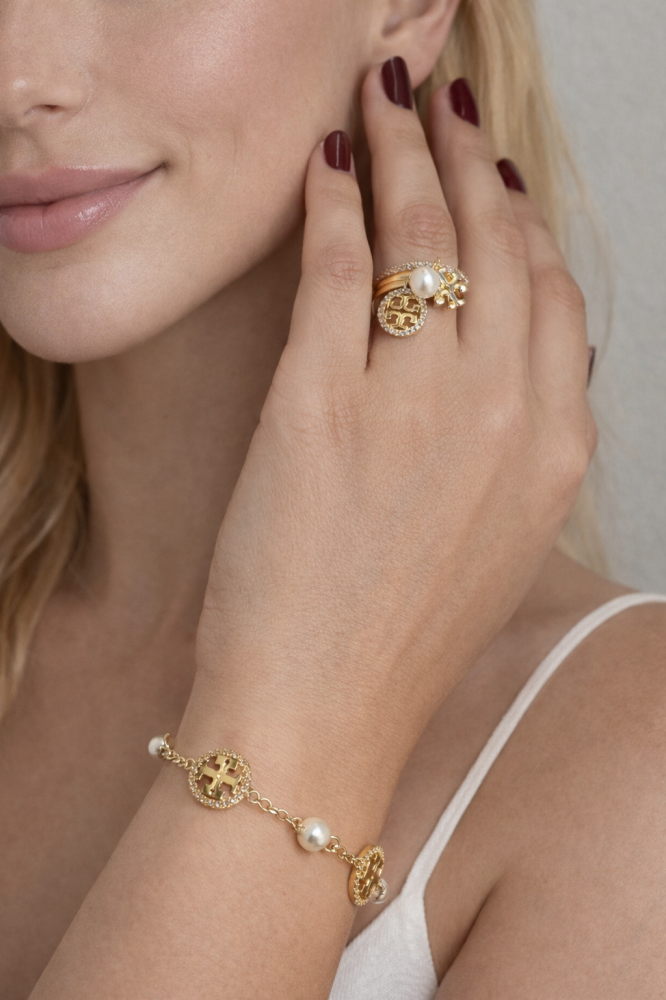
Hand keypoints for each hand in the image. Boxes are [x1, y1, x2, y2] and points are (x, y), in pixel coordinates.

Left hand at [193, 68, 594, 778]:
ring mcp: (415, 405)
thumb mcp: (494, 539)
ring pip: (425, 232)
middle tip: (439, 102)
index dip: (523, 220)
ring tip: (383, 100)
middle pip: (499, 242)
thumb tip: (498, 350)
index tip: (492, 176)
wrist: (321, 715)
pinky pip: (340, 268)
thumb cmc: (397, 640)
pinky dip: (333, 202)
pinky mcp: (320, 406)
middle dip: (466, 152)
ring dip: (402, 147)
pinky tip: (326, 166)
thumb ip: (514, 440)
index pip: (556, 296)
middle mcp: (501, 414)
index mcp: (552, 449)